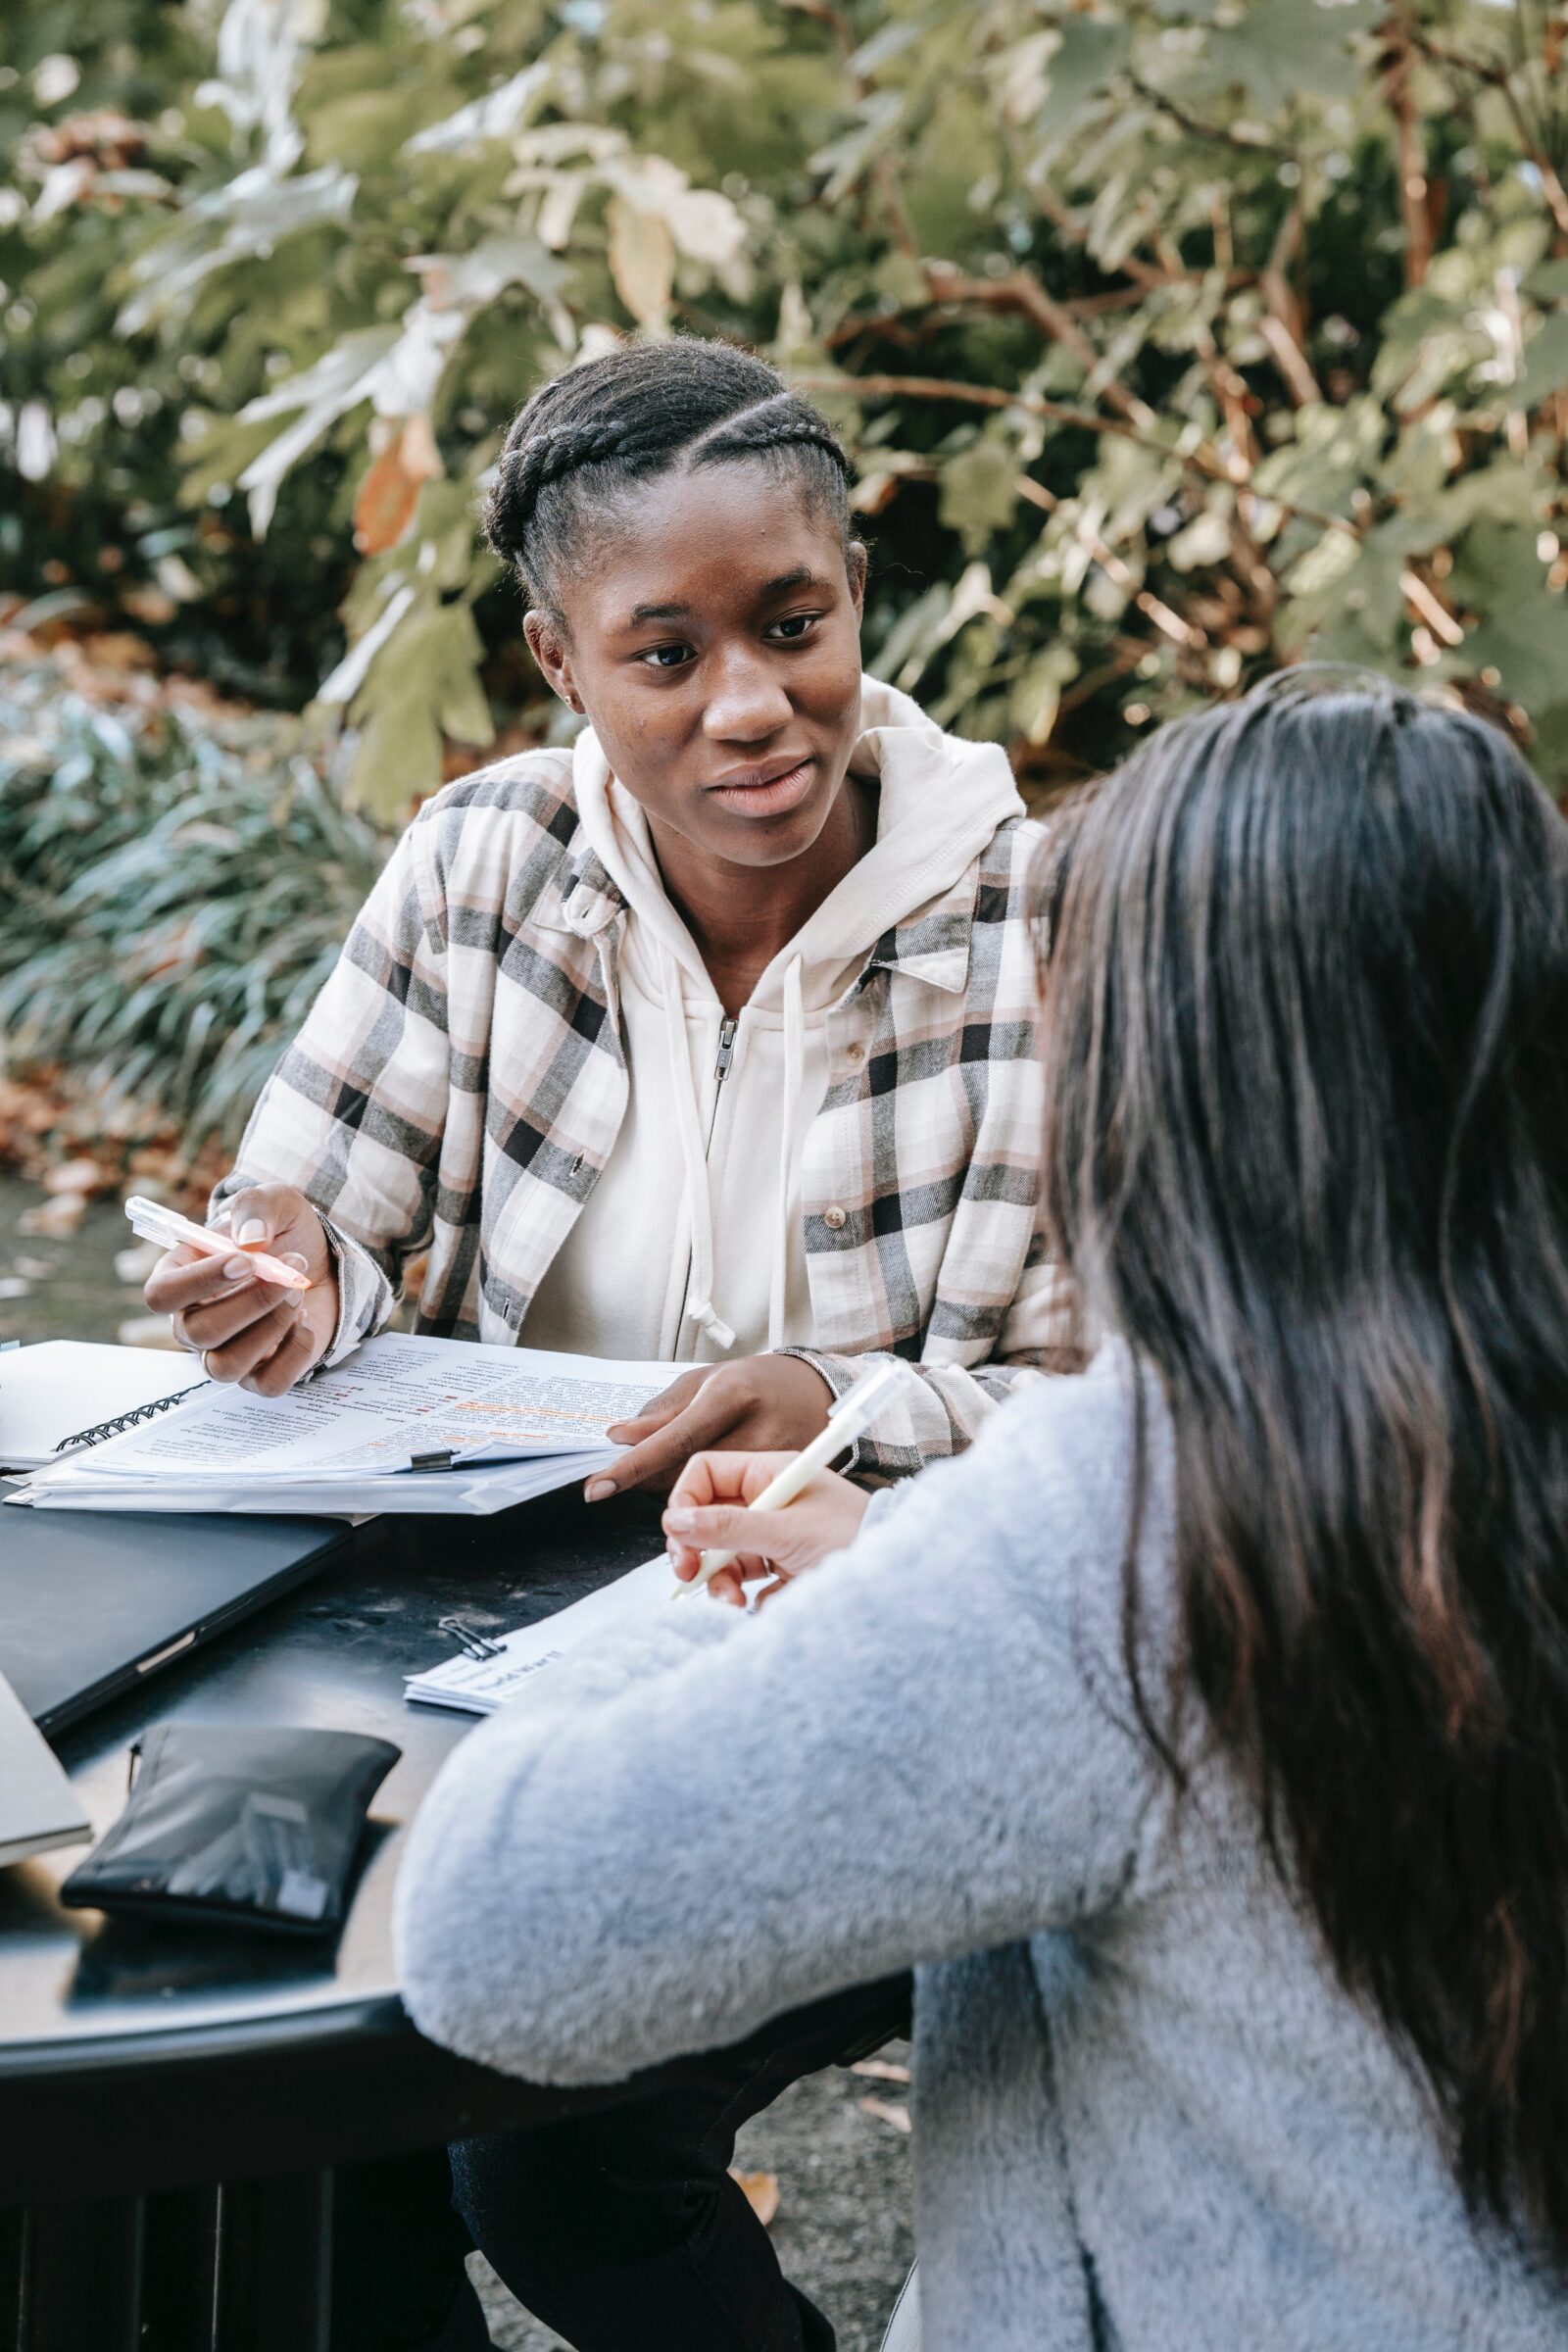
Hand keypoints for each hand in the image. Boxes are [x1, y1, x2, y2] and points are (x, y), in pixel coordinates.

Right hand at [143, 1182, 338, 1396]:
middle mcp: (194, 1322)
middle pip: (198, 1333)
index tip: (246, 1261)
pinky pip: (269, 1384)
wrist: (321, 1260)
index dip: (199, 1282)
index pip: (161, 1294)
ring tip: (298, 1293)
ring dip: (271, 1327)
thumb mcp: (274, 1202)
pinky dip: (295, 1354)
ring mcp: (225, 1352)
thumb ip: (257, 1208)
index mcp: (181, 1277)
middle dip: (251, 1303)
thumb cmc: (282, 1232)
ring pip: (227, 1366)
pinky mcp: (261, 1374)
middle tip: (289, 1274)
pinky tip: (305, 1323)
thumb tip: (251, 1241)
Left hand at [586, 1355, 834, 1501]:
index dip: (633, 1467)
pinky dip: (710, 1503)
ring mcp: (776, 1461)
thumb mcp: (703, 1380)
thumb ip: (660, 1413)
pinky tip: (706, 1488)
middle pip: (688, 1476)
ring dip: (680, 1494)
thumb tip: (619, 1438)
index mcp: (730, 1395)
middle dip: (651, 1482)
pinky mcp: (786, 1483)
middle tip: (632, 1476)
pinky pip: (733, 1505)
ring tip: (675, 1476)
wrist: (813, 1391)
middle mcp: (756, 1429)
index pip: (673, 1439)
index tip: (597, 1486)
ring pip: (709, 1497)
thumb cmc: (753, 1381)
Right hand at [662, 1452, 869, 1607]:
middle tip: (690, 1575)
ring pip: (723, 1555)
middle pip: (708, 1518)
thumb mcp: (787, 1531)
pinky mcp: (784, 1570)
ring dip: (719, 1581)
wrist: (901, 1580)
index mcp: (771, 1474)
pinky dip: (743, 1597)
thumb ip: (729, 1527)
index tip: (681, 1536)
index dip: (686, 1502)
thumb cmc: (857, 1539)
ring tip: (733, 1602)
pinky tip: (756, 1606)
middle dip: (695, 1548)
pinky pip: (745, 1582)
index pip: (707, 1474)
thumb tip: (676, 1521)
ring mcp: (776, 1536)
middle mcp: (770, 1501)